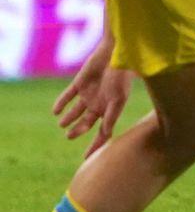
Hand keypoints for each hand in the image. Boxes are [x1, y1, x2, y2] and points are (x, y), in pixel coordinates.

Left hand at [53, 43, 134, 158]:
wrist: (116, 54)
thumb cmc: (121, 77)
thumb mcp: (118, 98)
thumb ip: (111, 116)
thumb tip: (105, 134)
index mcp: (111, 109)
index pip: (103, 132)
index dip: (95, 144)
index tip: (87, 157)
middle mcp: (100, 104)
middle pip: (87, 122)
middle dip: (78, 131)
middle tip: (69, 136)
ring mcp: (89, 94)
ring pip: (76, 111)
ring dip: (68, 118)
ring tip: (62, 124)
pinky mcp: (80, 83)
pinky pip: (68, 96)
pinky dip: (61, 103)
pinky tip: (56, 111)